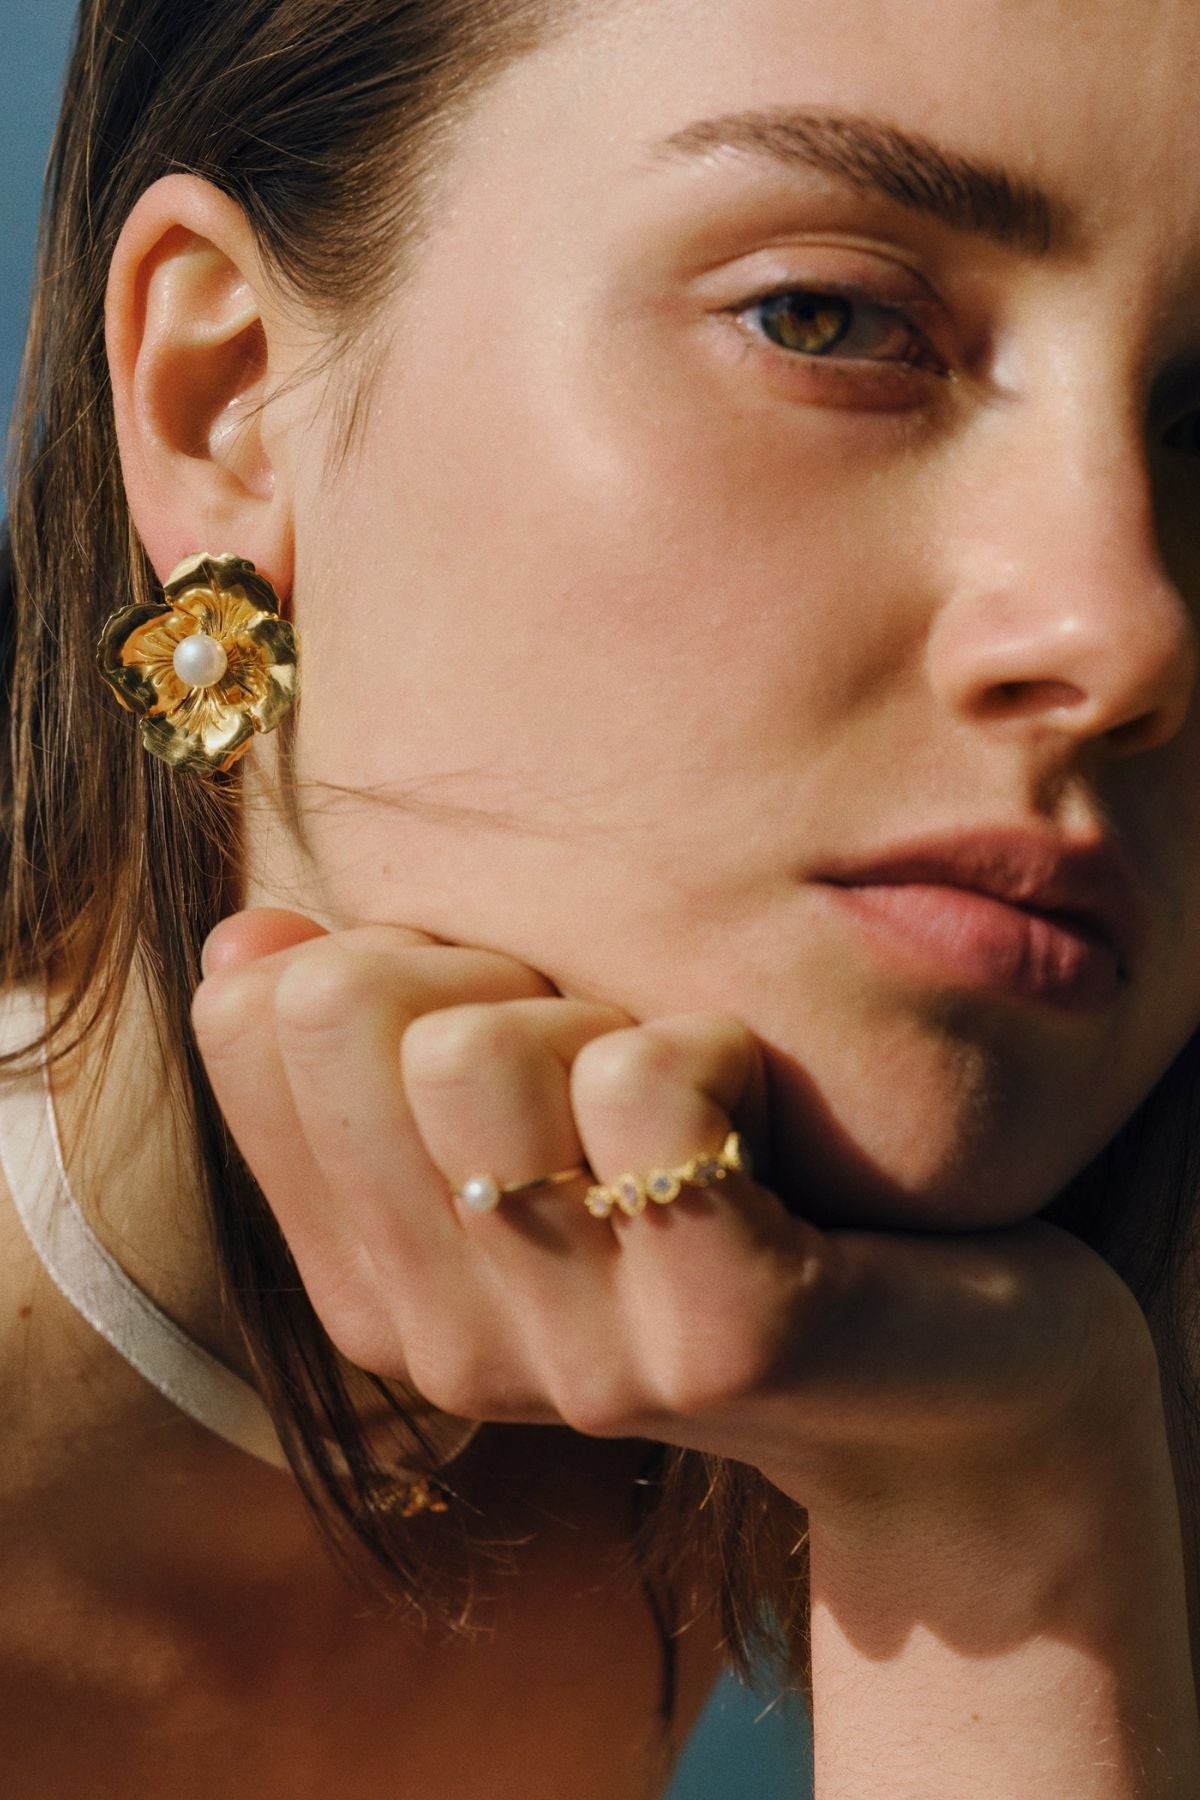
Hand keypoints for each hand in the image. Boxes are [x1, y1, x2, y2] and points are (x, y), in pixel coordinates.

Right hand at [192, 907, 1158, 1512]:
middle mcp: (440, 1345)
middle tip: (612, 1055)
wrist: (959, 1390)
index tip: (513, 1012)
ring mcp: (576, 1361)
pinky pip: (644, 1085)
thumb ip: (375, 1052)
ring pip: (478, 1051)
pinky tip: (768, 1117)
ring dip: (606, 1016)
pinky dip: (715, 1046)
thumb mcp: (532, 1134)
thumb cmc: (732, 1208)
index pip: (254, 1019)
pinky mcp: (725, 1336)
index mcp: (369, 1286)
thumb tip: (248, 932)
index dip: (392, 957)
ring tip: (699, 1103)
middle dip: (490, 973)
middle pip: (345, 1010)